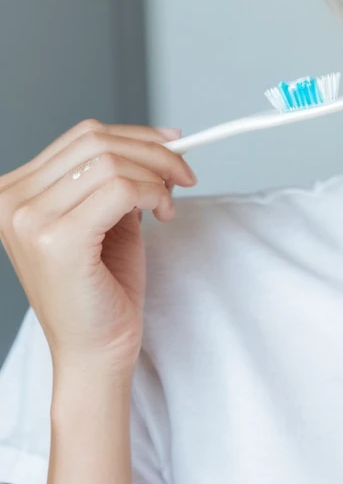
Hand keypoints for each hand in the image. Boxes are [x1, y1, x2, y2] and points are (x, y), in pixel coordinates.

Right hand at [0, 119, 196, 375]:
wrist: (95, 349)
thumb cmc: (102, 287)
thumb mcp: (108, 216)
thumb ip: (120, 176)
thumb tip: (163, 140)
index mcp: (15, 192)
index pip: (81, 136)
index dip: (136, 134)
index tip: (174, 143)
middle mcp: (11, 202)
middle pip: (96, 141)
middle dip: (154, 152)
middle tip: (184, 174)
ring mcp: (28, 220)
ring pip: (111, 162)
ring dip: (157, 176)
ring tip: (168, 204)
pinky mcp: (57, 240)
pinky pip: (121, 188)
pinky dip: (153, 194)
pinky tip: (162, 215)